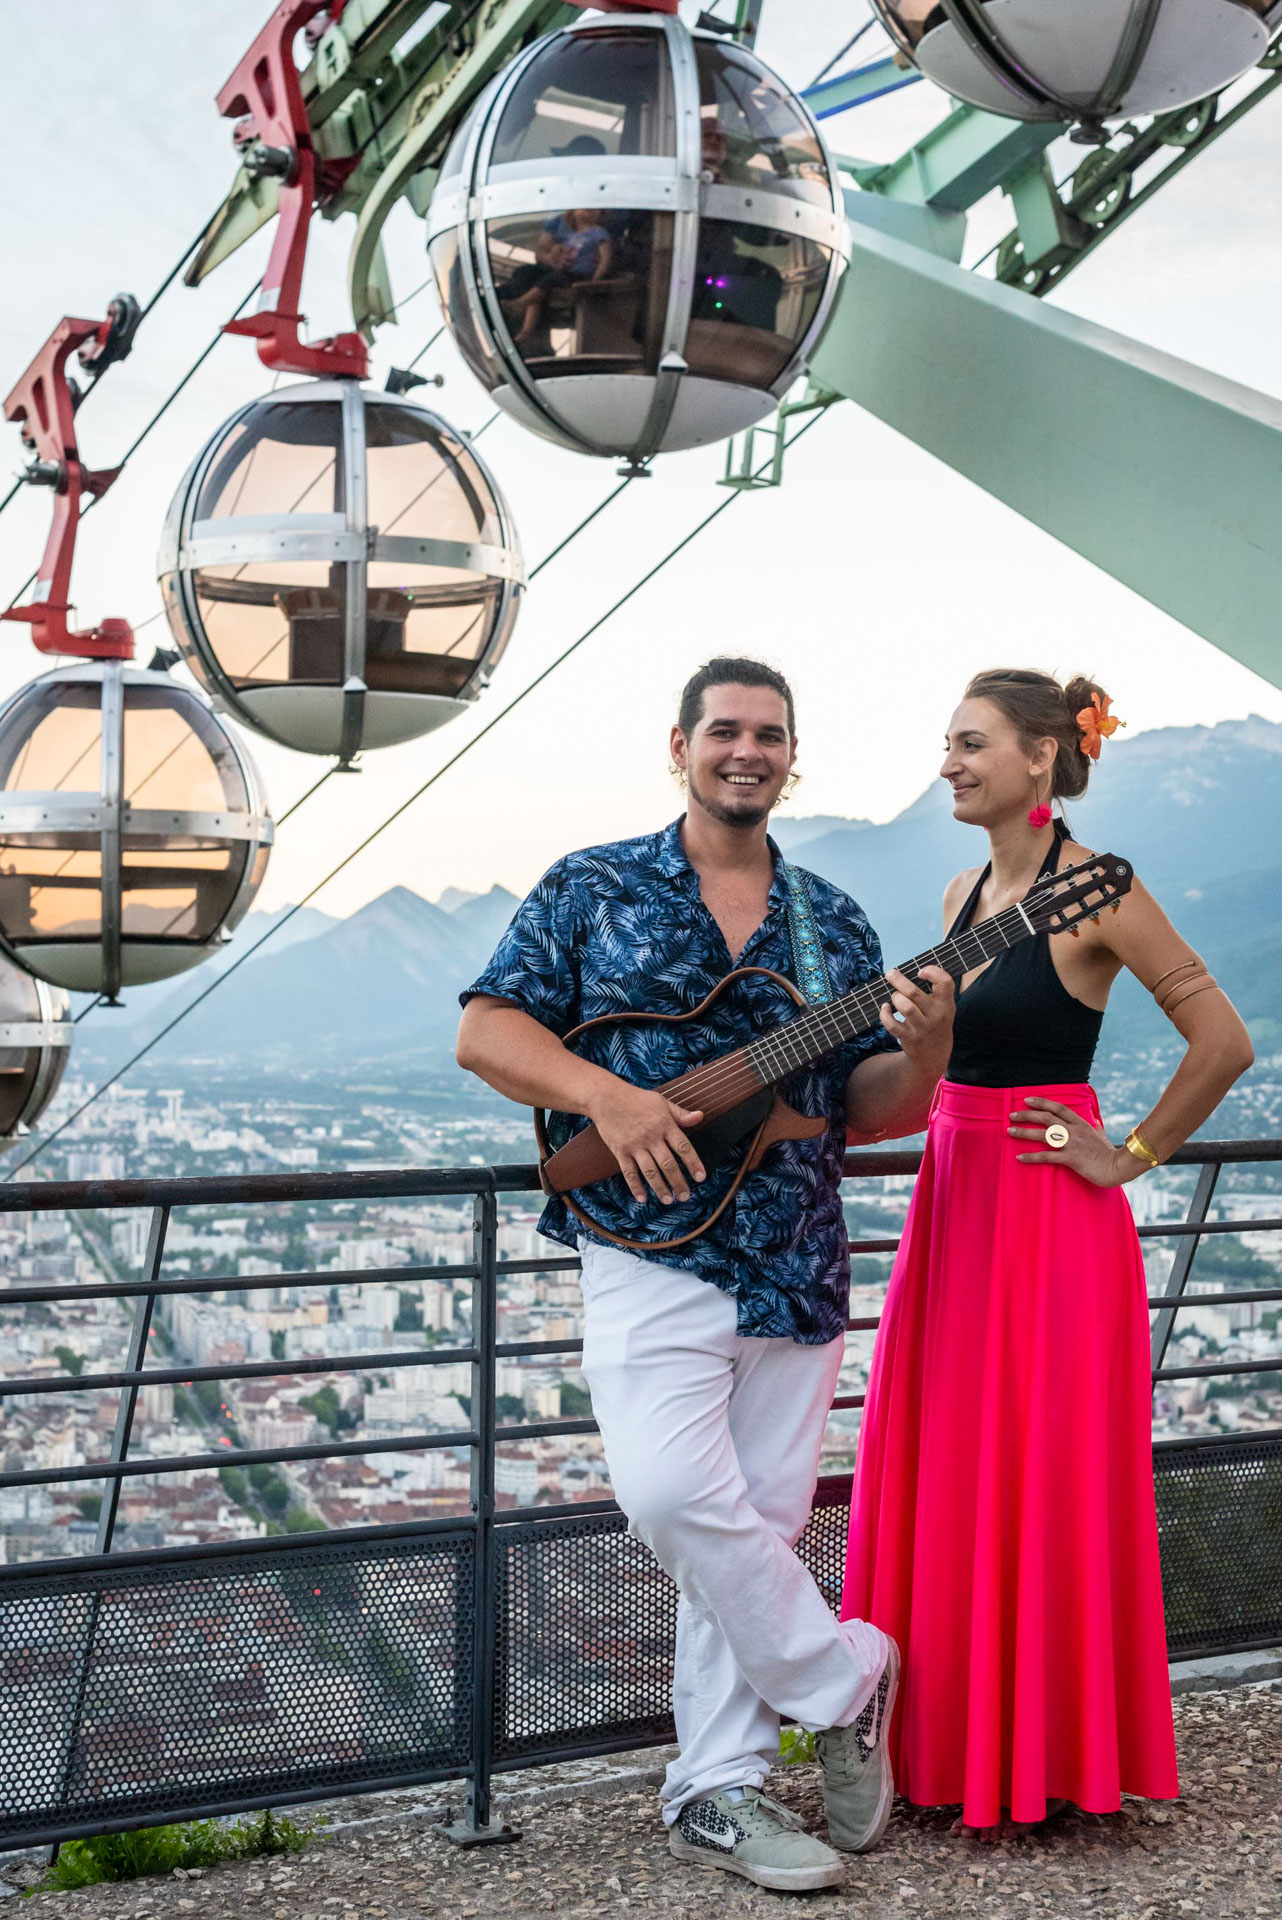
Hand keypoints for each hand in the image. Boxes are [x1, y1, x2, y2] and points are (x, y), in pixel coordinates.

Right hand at [586, 1080, 705, 1205]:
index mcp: (664, 1124)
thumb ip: (681, 1114)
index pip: (683, 1147)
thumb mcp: (661, 1102)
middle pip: (668, 1164)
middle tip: (685, 1196)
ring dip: (660, 1188)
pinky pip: (629, 1172)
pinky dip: (636, 1187)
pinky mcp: (620, 1151)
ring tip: (669, 1200)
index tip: (700, 1178)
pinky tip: (643, 1198)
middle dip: (678, 1182)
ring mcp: (634, 1145)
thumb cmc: (637, 1099)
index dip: (693, 1163)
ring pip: (650, 1171)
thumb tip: (701, 1116)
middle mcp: (651, 1136)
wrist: (606, 1097)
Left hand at [880, 965, 955, 1073]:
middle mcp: (936, 1015)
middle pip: (913, 992)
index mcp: (946, 1004)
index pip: (945, 982)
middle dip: (898, 980)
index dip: (933, 971)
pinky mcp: (909, 1037)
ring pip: (904, 1006)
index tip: (920, 972)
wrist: (934, 1055)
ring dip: (895, 997)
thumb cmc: (935, 1022)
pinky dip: (884, 1014)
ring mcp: (922, 1027)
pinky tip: (885, 1008)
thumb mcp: (944, 1007)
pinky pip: (892, 1024)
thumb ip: (935, 991)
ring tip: (894, 996)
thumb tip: (909, 972)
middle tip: (890, 973)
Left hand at [1008, 1097, 1138, 1187]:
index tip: (1027, 1100)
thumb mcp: (1101, 1134)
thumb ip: (1095, 1126)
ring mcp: (1072, 1144)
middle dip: (1027, 1115)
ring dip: (1024, 1132)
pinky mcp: (1071, 1159)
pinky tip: (1020, 1157)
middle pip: (1046, 1118)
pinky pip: (1047, 1157)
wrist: (1117, 1167)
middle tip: (1011, 1115)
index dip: (1041, 1102)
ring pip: (1043, 1135)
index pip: (1058, 1108)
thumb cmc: (1108, 1152)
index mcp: (1080, 1123)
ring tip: (1010, 1131)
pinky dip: (1032, 1157)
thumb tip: (1094, 1119)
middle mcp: (1074, 1131)